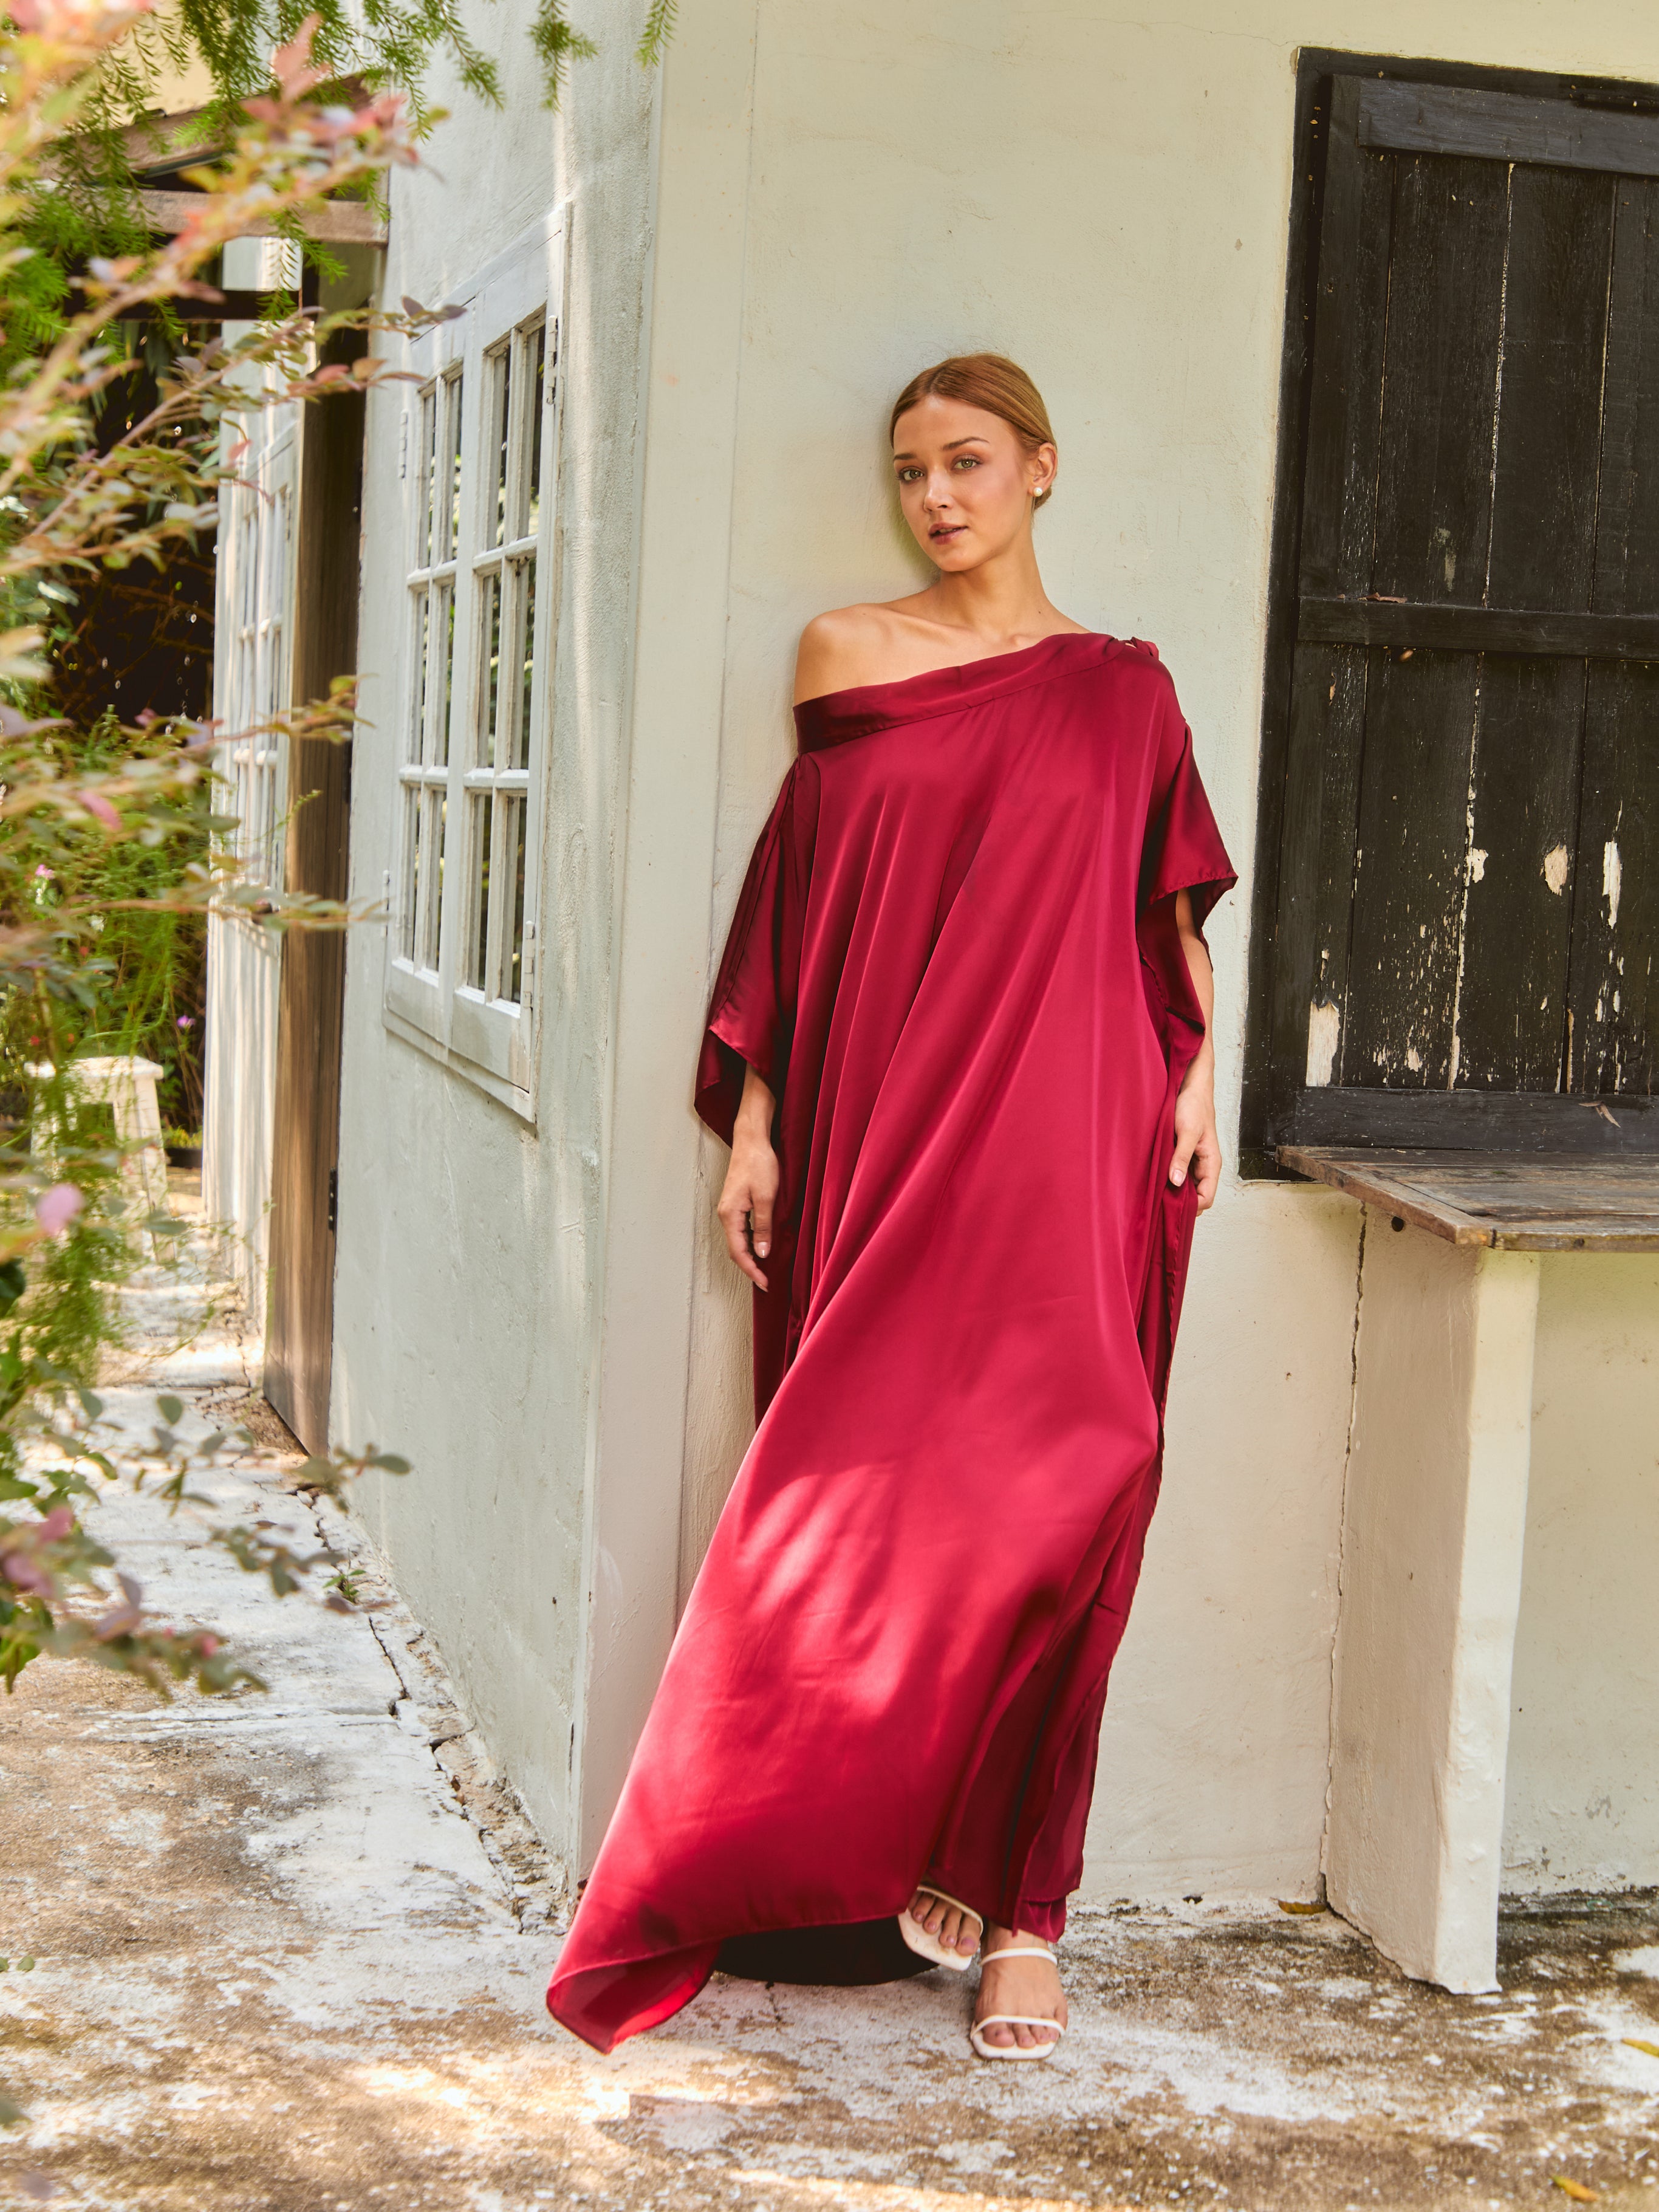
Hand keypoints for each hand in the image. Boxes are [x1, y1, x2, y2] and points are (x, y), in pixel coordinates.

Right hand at [717, 1065, 779, 1288]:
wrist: (751, 1139)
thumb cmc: (759, 1163)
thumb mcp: (767, 1197)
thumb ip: (763, 1227)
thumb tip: (761, 1253)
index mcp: (729, 1214)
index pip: (738, 1251)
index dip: (751, 1270)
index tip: (764, 1283)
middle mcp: (725, 1214)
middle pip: (734, 1249)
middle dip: (749, 1266)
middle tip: (766, 1280)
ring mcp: (729, 1209)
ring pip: (737, 1239)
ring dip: (750, 1255)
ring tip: (766, 1268)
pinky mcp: (735, 1203)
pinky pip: (740, 1229)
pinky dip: (750, 1241)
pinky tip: (762, 1245)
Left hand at [1168, 1060, 1220, 1212]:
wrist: (1191, 1088)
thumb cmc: (1194, 1107)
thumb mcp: (1187, 1132)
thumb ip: (1182, 1157)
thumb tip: (1177, 1182)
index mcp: (1212, 1164)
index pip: (1207, 1198)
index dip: (1193, 1207)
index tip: (1172, 1208)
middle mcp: (1204, 1166)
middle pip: (1197, 1196)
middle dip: (1182, 1203)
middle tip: (1160, 1204)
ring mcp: (1194, 1162)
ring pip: (1187, 1186)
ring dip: (1174, 1191)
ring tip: (1156, 1193)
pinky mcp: (1184, 1155)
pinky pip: (1179, 1174)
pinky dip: (1170, 1179)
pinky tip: (1156, 1179)